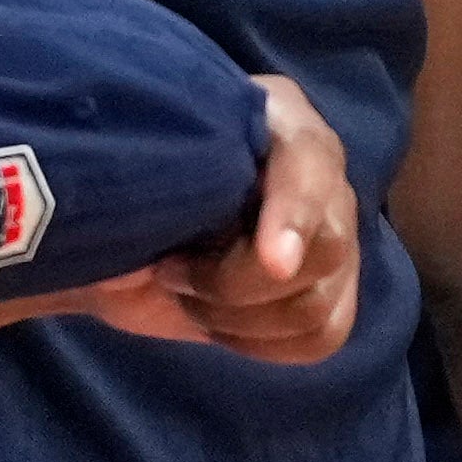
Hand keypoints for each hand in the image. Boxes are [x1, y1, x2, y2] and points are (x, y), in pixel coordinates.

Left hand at [77, 78, 361, 365]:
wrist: (129, 227)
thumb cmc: (133, 179)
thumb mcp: (133, 165)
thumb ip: (150, 181)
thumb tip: (152, 250)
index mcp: (281, 120)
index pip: (312, 162)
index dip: (296, 212)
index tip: (273, 263)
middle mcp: (324, 178)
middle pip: (328, 248)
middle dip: (237, 280)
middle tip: (169, 270)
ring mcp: (333, 241)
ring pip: (316, 307)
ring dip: (237, 316)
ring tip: (185, 291)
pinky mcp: (328, 298)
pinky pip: (318, 338)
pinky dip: (257, 342)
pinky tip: (213, 321)